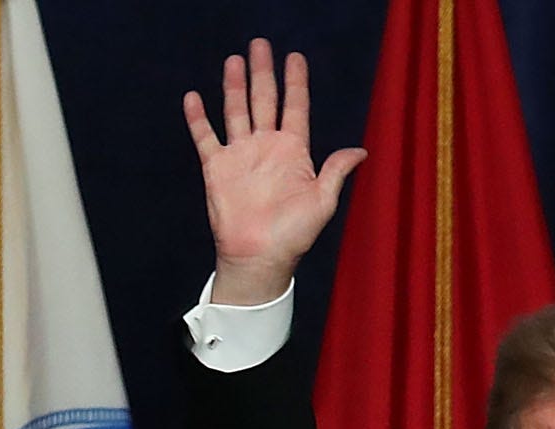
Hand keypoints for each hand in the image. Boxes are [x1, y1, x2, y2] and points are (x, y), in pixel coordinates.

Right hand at [181, 40, 365, 305]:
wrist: (260, 257)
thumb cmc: (294, 235)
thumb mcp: (322, 201)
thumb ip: (336, 171)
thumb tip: (361, 151)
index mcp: (293, 151)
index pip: (295, 106)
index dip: (296, 82)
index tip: (295, 57)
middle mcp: (266, 147)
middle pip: (264, 99)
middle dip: (263, 72)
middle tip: (260, 44)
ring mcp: (241, 155)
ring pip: (236, 110)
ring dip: (234, 86)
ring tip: (234, 60)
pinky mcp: (217, 168)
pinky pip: (206, 137)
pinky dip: (198, 118)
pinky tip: (194, 97)